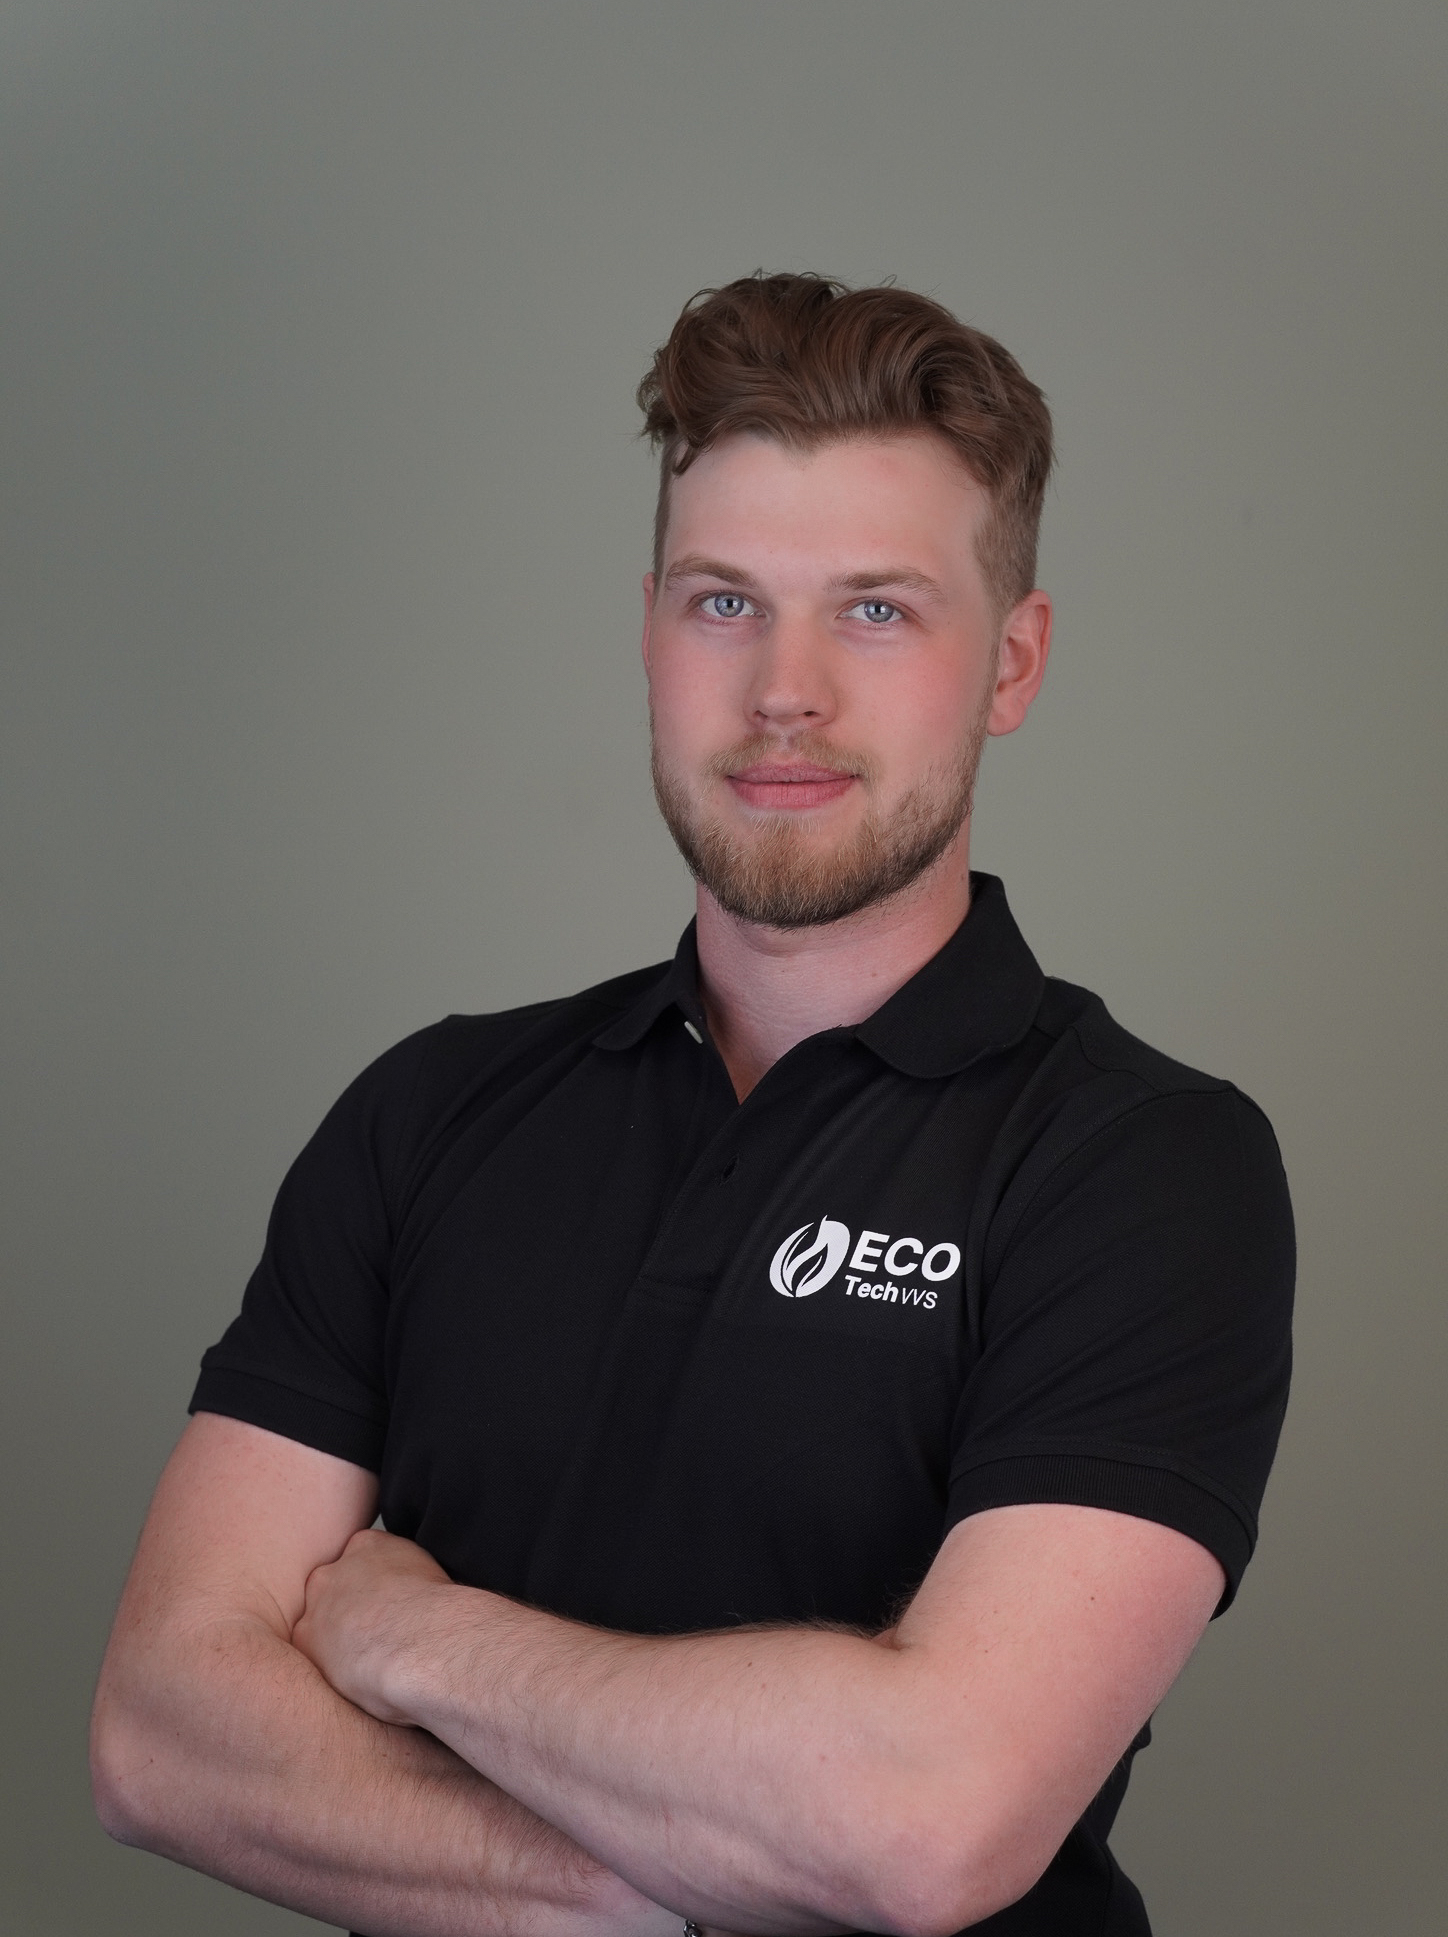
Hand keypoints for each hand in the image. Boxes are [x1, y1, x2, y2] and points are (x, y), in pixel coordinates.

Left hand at [293, 1528, 449, 1724]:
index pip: (359, 1561)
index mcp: (370, 1545)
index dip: (373, 1590)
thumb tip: (415, 1601)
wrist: (426, 1645)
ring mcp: (316, 1603)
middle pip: (330, 1588)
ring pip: (316, 1623)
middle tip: (371, 1640)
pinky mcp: (305, 1640)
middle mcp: (336, 1569)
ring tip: (361, 1667)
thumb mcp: (433, 1578)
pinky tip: (351, 1681)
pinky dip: (326, 1668)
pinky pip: (307, 1654)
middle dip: (346, 1612)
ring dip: (332, 1642)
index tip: (386, 1611)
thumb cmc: (443, 1617)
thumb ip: (411, 1580)